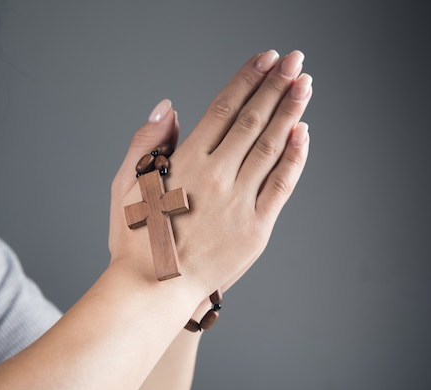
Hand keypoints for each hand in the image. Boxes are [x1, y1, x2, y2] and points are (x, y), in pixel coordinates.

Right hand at [109, 50, 310, 299]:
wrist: (154, 288)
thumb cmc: (137, 239)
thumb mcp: (126, 184)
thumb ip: (147, 142)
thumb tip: (169, 108)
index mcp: (187, 162)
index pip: (224, 108)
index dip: (248, 80)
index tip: (266, 60)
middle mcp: (217, 176)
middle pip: (253, 120)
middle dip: (276, 85)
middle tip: (295, 61)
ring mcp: (240, 202)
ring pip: (271, 146)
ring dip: (290, 112)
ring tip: (305, 84)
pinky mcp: (257, 228)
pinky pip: (281, 186)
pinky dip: (295, 158)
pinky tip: (303, 133)